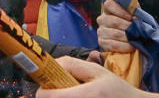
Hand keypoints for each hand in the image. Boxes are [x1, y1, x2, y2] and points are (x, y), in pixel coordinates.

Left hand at [36, 57, 158, 97]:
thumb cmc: (115, 88)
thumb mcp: (95, 70)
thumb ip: (71, 65)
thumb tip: (50, 64)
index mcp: (88, 95)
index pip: (50, 97)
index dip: (43, 91)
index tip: (46, 85)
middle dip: (52, 95)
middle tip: (61, 89)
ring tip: (72, 94)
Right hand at [97, 0, 133, 53]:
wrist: (130, 40)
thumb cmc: (132, 25)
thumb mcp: (133, 15)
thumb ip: (134, 11)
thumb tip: (135, 14)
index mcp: (108, 9)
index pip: (109, 4)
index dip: (121, 11)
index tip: (131, 17)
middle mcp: (102, 19)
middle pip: (114, 21)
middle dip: (128, 27)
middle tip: (138, 32)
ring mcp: (100, 31)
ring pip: (115, 34)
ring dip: (128, 38)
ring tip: (136, 40)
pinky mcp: (101, 42)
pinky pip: (113, 45)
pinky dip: (124, 46)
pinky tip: (131, 47)